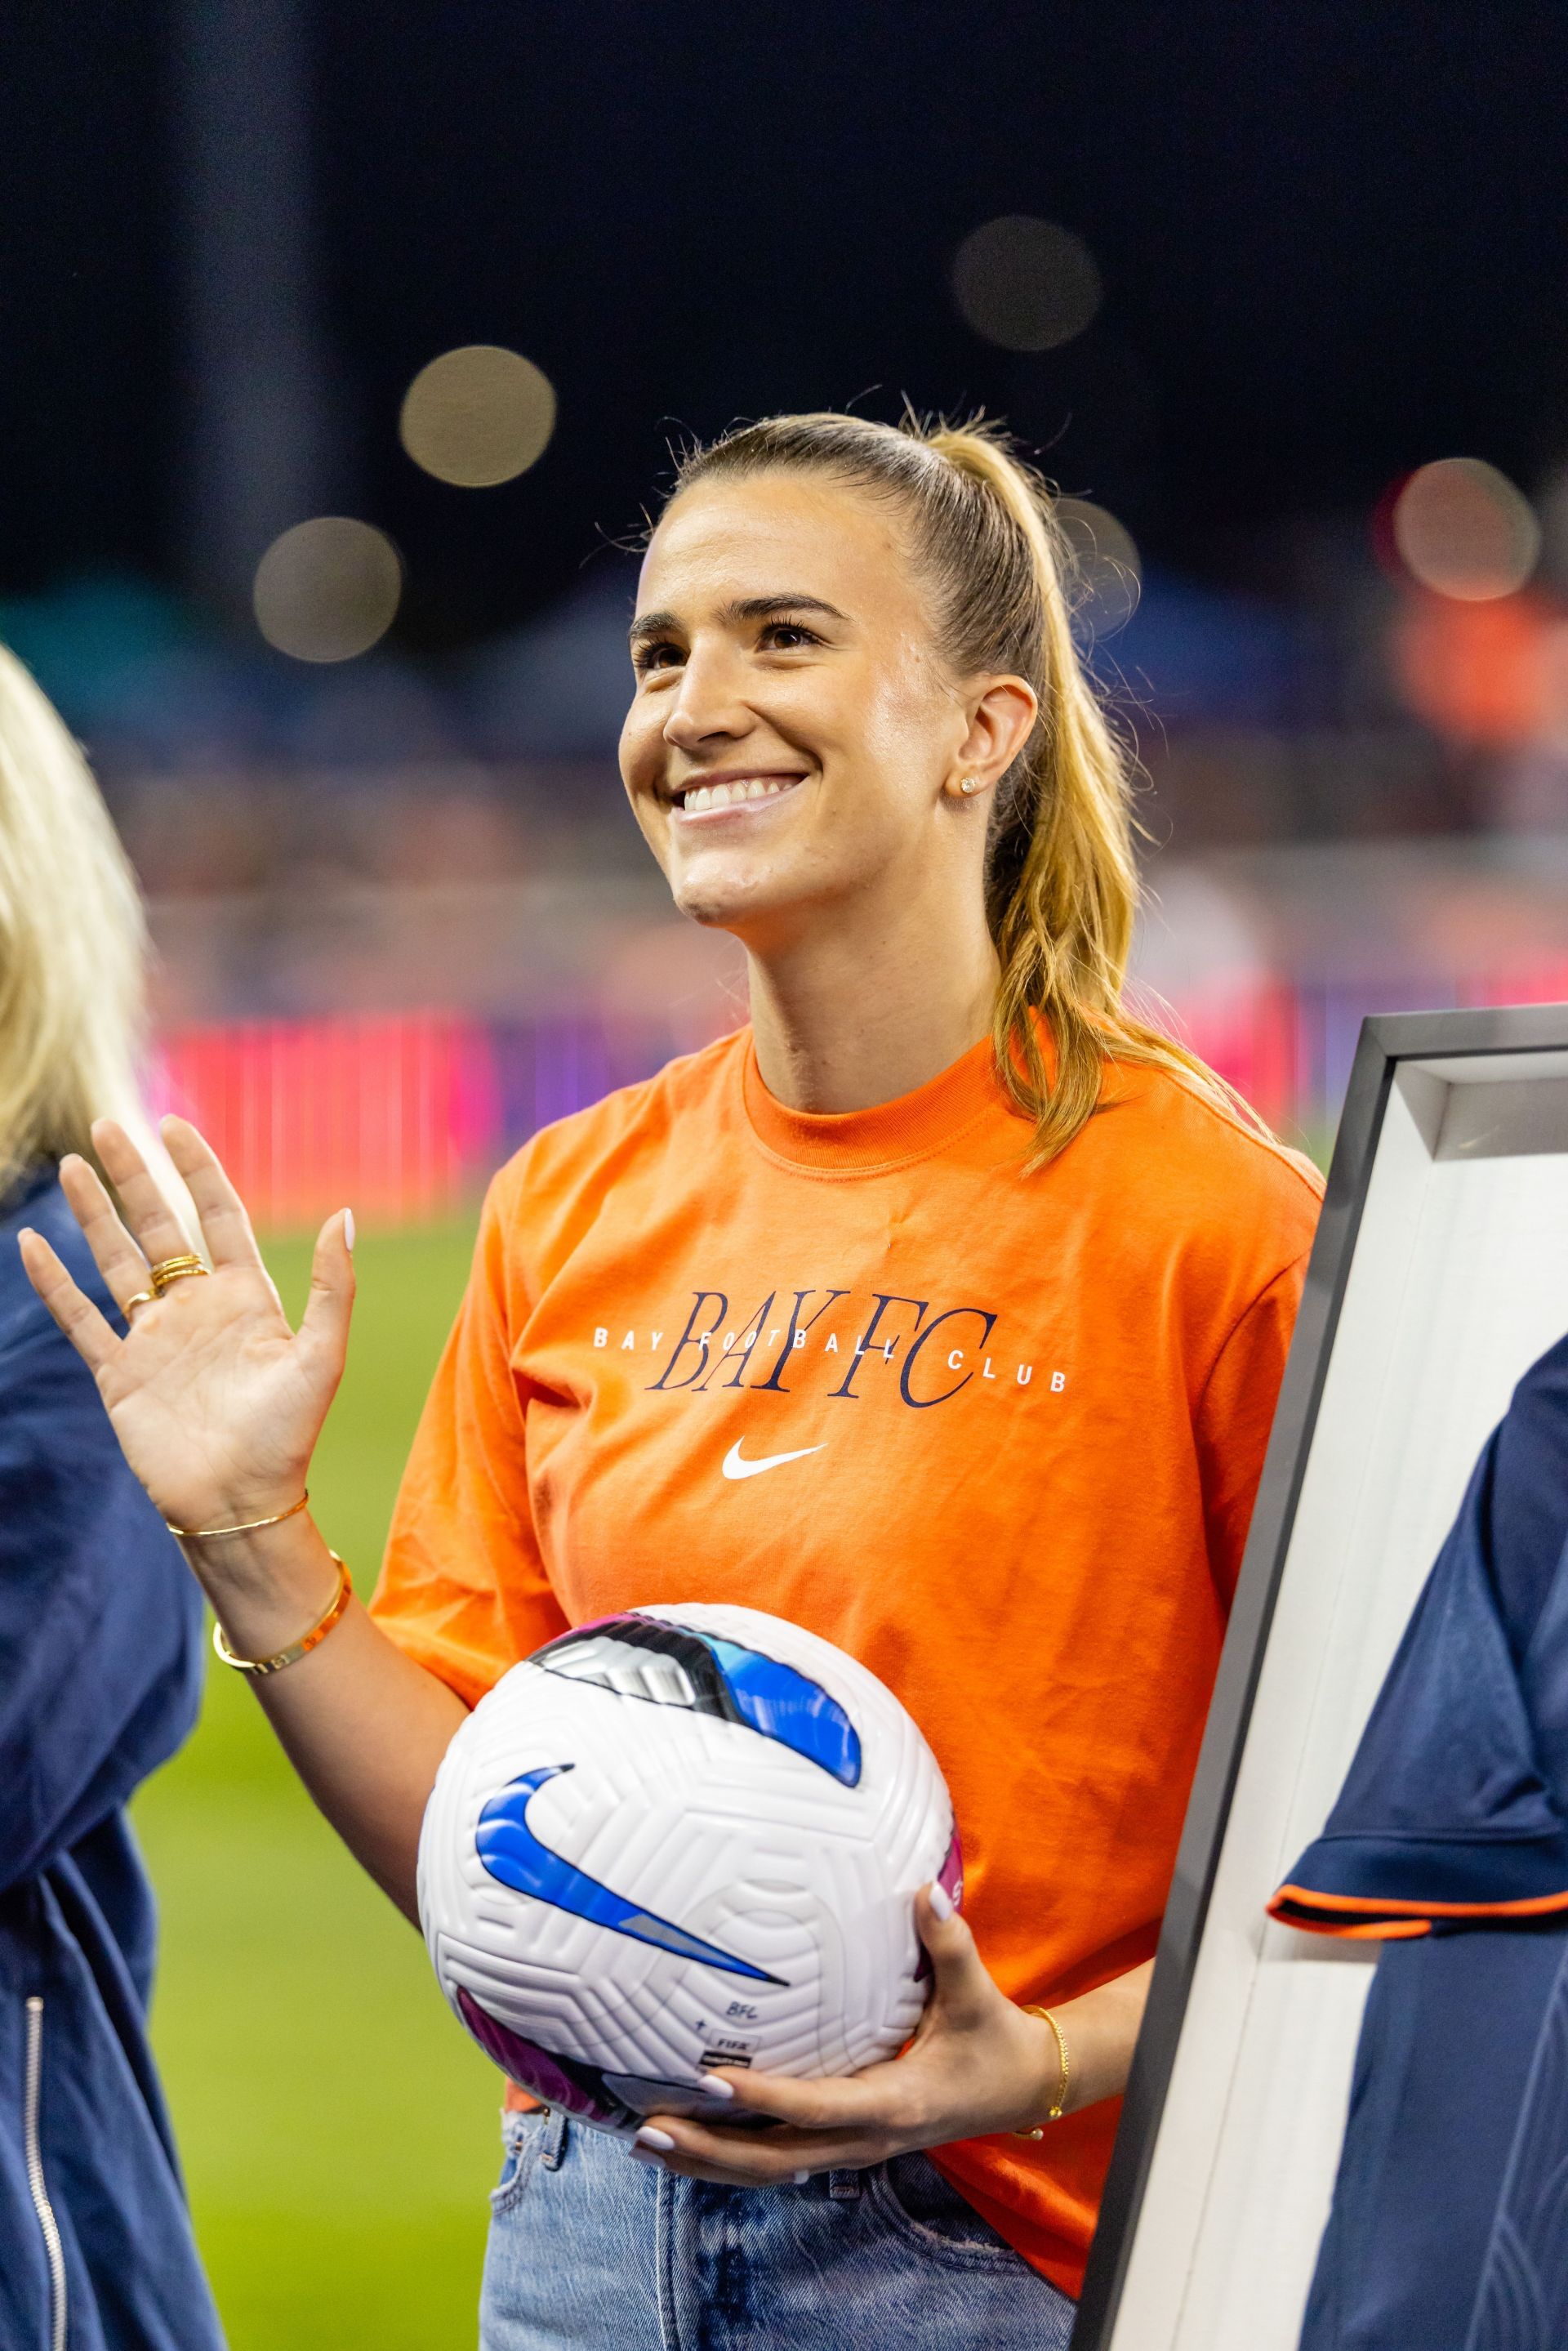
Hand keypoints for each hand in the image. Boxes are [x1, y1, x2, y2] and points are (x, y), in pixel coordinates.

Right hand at [17, 1116, 352, 1533]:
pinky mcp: (120, 1375)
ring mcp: (155, 1340)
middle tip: (106, 1126)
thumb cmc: (288, 1436)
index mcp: (247, 1298)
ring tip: (71, 1165)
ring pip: (116, 1262)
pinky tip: (32, 1243)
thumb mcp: (322, 1356)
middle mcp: (198, 1310)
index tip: (173, 1126)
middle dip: (134, 1177)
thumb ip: (333, 1287)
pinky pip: (80, 1318)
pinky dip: (54, 1282)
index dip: (197, 1170)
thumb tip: (345, 1216)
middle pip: (160, 1227)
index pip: (217, 1216)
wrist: (239, 1503)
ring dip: (94, 1215)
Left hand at [630, 1887, 1064, 2186]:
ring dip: (708, 2161)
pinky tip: (691, 2143)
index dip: (762, 2097)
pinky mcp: (845, 2145)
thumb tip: (926, 1891)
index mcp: (893, 2103)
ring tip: (647, 2141)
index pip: (815, 2107)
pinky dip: (732, 2158)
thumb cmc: (993, 2038)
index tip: (710, 2077)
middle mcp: (865, 2139)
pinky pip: (780, 2161)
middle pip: (775, 2159)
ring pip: (770, 2170)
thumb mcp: (976, 1993)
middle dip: (710, 2149)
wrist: (1019, 2089)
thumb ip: (949, 1944)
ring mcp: (853, 2150)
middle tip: (646, 2127)